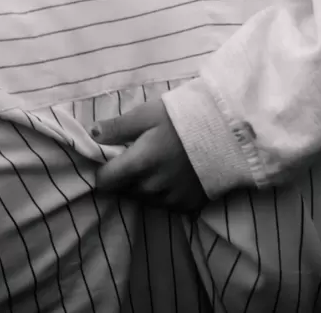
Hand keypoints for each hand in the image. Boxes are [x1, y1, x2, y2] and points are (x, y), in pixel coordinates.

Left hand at [91, 100, 208, 212]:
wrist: (228, 131)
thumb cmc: (184, 117)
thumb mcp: (147, 114)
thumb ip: (117, 127)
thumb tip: (92, 134)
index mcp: (139, 164)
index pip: (105, 182)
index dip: (104, 170)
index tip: (112, 158)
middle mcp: (152, 188)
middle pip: (124, 190)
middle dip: (125, 176)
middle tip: (138, 156)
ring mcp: (171, 199)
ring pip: (144, 199)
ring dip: (143, 186)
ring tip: (157, 164)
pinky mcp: (188, 206)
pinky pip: (165, 205)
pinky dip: (163, 193)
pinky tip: (173, 175)